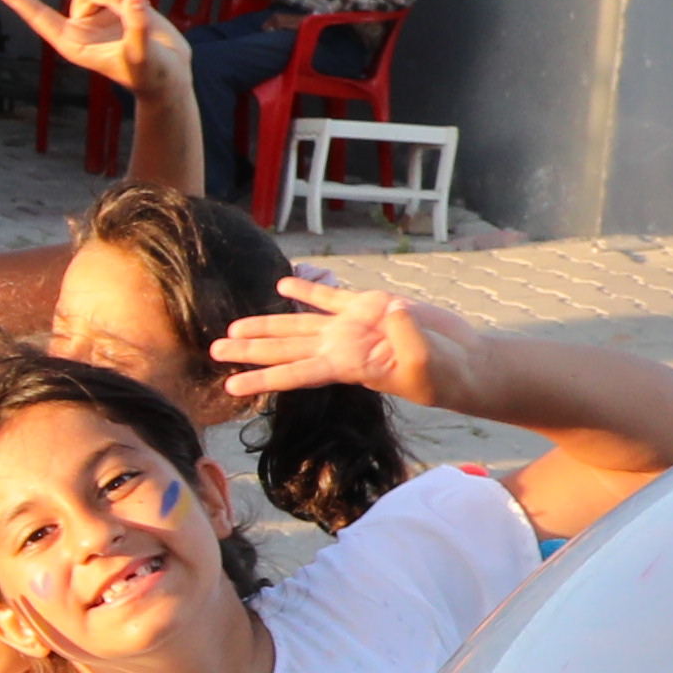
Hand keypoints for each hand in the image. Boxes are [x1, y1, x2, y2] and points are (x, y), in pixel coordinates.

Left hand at [210, 270, 452, 411]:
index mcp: (348, 366)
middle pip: (285, 349)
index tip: (231, 389)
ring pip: (299, 324)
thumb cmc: (443, 373)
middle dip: (249, 350)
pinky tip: (283, 283)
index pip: (297, 374)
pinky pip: (329, 297)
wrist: (460, 363)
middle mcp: (341, 347)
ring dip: (266, 323)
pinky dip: (306, 290)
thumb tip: (386, 309)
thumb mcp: (425, 359)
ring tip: (233, 326)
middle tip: (212, 351)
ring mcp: (352, 326)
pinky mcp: (369, 306)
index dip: (263, 379)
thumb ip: (405, 335)